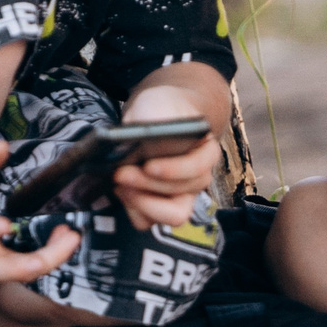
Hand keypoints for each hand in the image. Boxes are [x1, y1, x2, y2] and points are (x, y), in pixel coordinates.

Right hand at [0, 140, 79, 281]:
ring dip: (44, 263)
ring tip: (69, 240)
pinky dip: (48, 259)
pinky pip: (25, 270)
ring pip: (12, 275)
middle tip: (45, 258)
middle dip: (18, 267)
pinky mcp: (2, 266)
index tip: (6, 224)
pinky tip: (65, 240)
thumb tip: (2, 147)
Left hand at [110, 85, 220, 231]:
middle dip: (147, 186)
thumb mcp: (157, 105)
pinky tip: (122, 189)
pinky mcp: (159, 207)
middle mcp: (198, 179)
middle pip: (182, 196)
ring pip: (169, 216)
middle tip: (120, 172)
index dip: (174, 170)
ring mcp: (181, 196)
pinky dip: (132, 208)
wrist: (154, 116)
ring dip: (141, 202)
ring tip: (119, 183)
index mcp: (207, 152)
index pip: (198, 168)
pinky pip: (148, 221)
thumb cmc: (159, 111)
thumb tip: (142, 144)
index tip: (148, 165)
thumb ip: (155, 120)